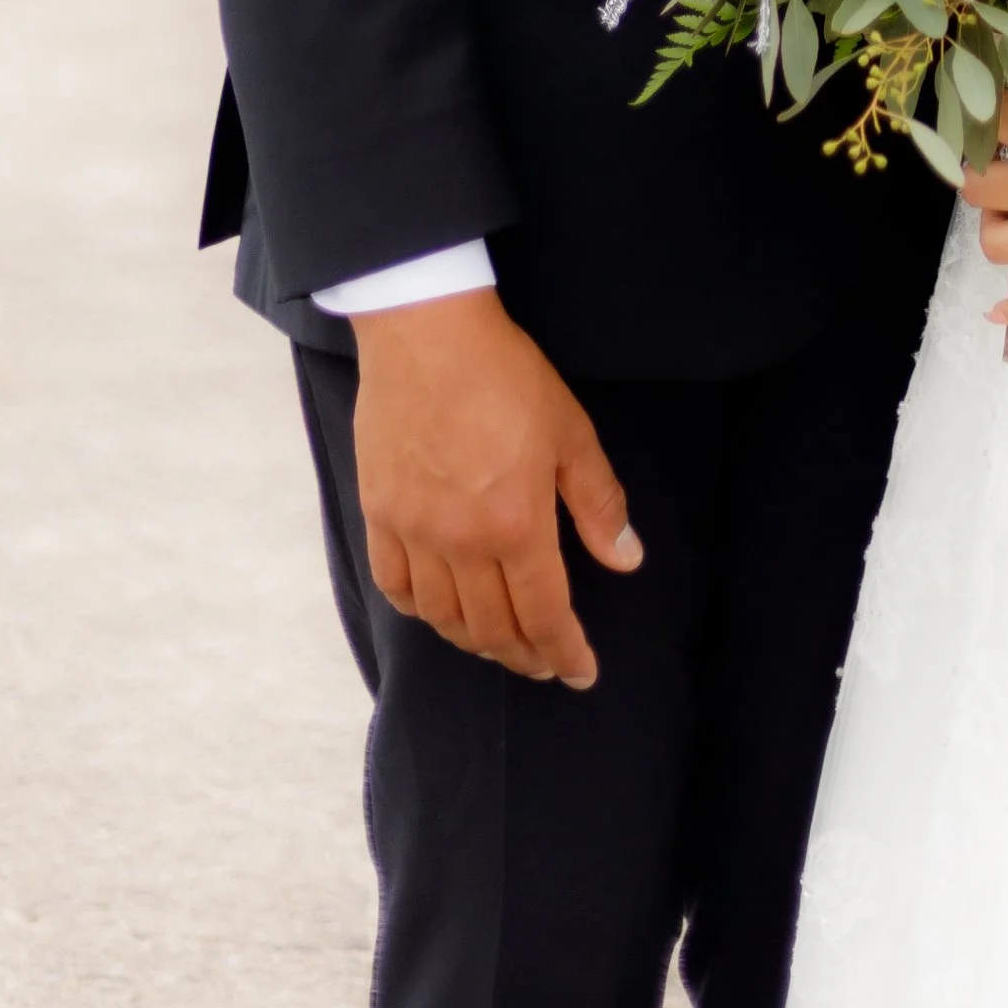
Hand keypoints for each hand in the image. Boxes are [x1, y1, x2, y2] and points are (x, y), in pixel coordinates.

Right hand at [349, 288, 640, 686]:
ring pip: (443, 618)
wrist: (428, 333)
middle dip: (525, 656)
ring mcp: (414, 531)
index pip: (544, 614)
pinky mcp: (379, 513)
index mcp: (517, 525)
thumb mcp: (571, 432)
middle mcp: (462, 542)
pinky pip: (395, 585)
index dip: (566, 652)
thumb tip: (628, 559)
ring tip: (500, 644)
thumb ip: (599, 504)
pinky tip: (439, 611)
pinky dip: (421, 611)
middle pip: (492, 628)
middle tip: (546, 664)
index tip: (582, 673)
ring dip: (476, 642)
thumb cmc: (507, 376)